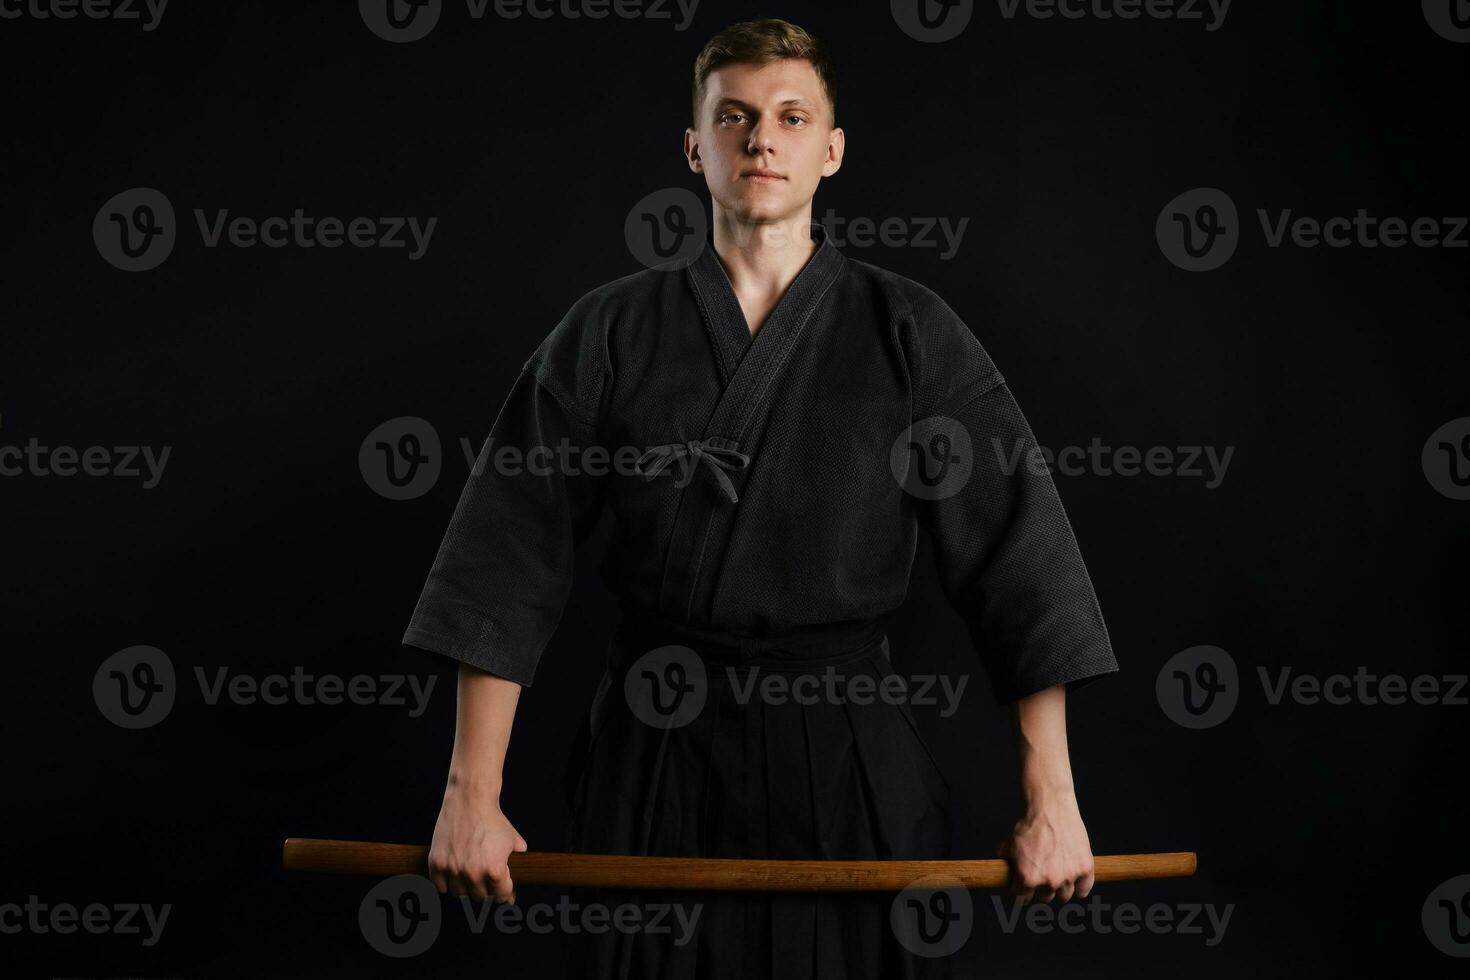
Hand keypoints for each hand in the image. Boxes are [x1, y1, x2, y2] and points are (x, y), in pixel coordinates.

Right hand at [427, 785, 527, 904]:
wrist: (470, 800)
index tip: (502, 886)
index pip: (500, 896)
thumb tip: (510, 896)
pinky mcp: (436, 863)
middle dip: (485, 888)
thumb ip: (516, 868)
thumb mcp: (513, 842)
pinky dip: (445, 883)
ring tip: (469, 873)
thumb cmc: (492, 820)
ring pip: (459, 894)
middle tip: (485, 876)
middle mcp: (472, 874)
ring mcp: (452, 870)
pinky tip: (453, 873)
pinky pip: (439, 887)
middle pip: (480, 897)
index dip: (504, 891)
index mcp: (494, 871)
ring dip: (465, 887)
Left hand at [996, 790, 1094, 905]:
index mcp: (1027, 879)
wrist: (1051, 807)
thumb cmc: (1030, 824)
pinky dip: (1079, 887)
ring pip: (1063, 897)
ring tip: (1056, 880)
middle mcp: (1048, 882)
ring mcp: (1068, 877)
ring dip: (1059, 891)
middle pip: (1043, 900)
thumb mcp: (1010, 844)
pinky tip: (1074, 880)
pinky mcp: (1085, 869)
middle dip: (1039, 892)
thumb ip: (1006, 860)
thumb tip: (1000, 869)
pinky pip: (1083, 890)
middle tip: (1039, 881)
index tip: (1021, 892)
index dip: (1019, 894)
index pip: (1021, 900)